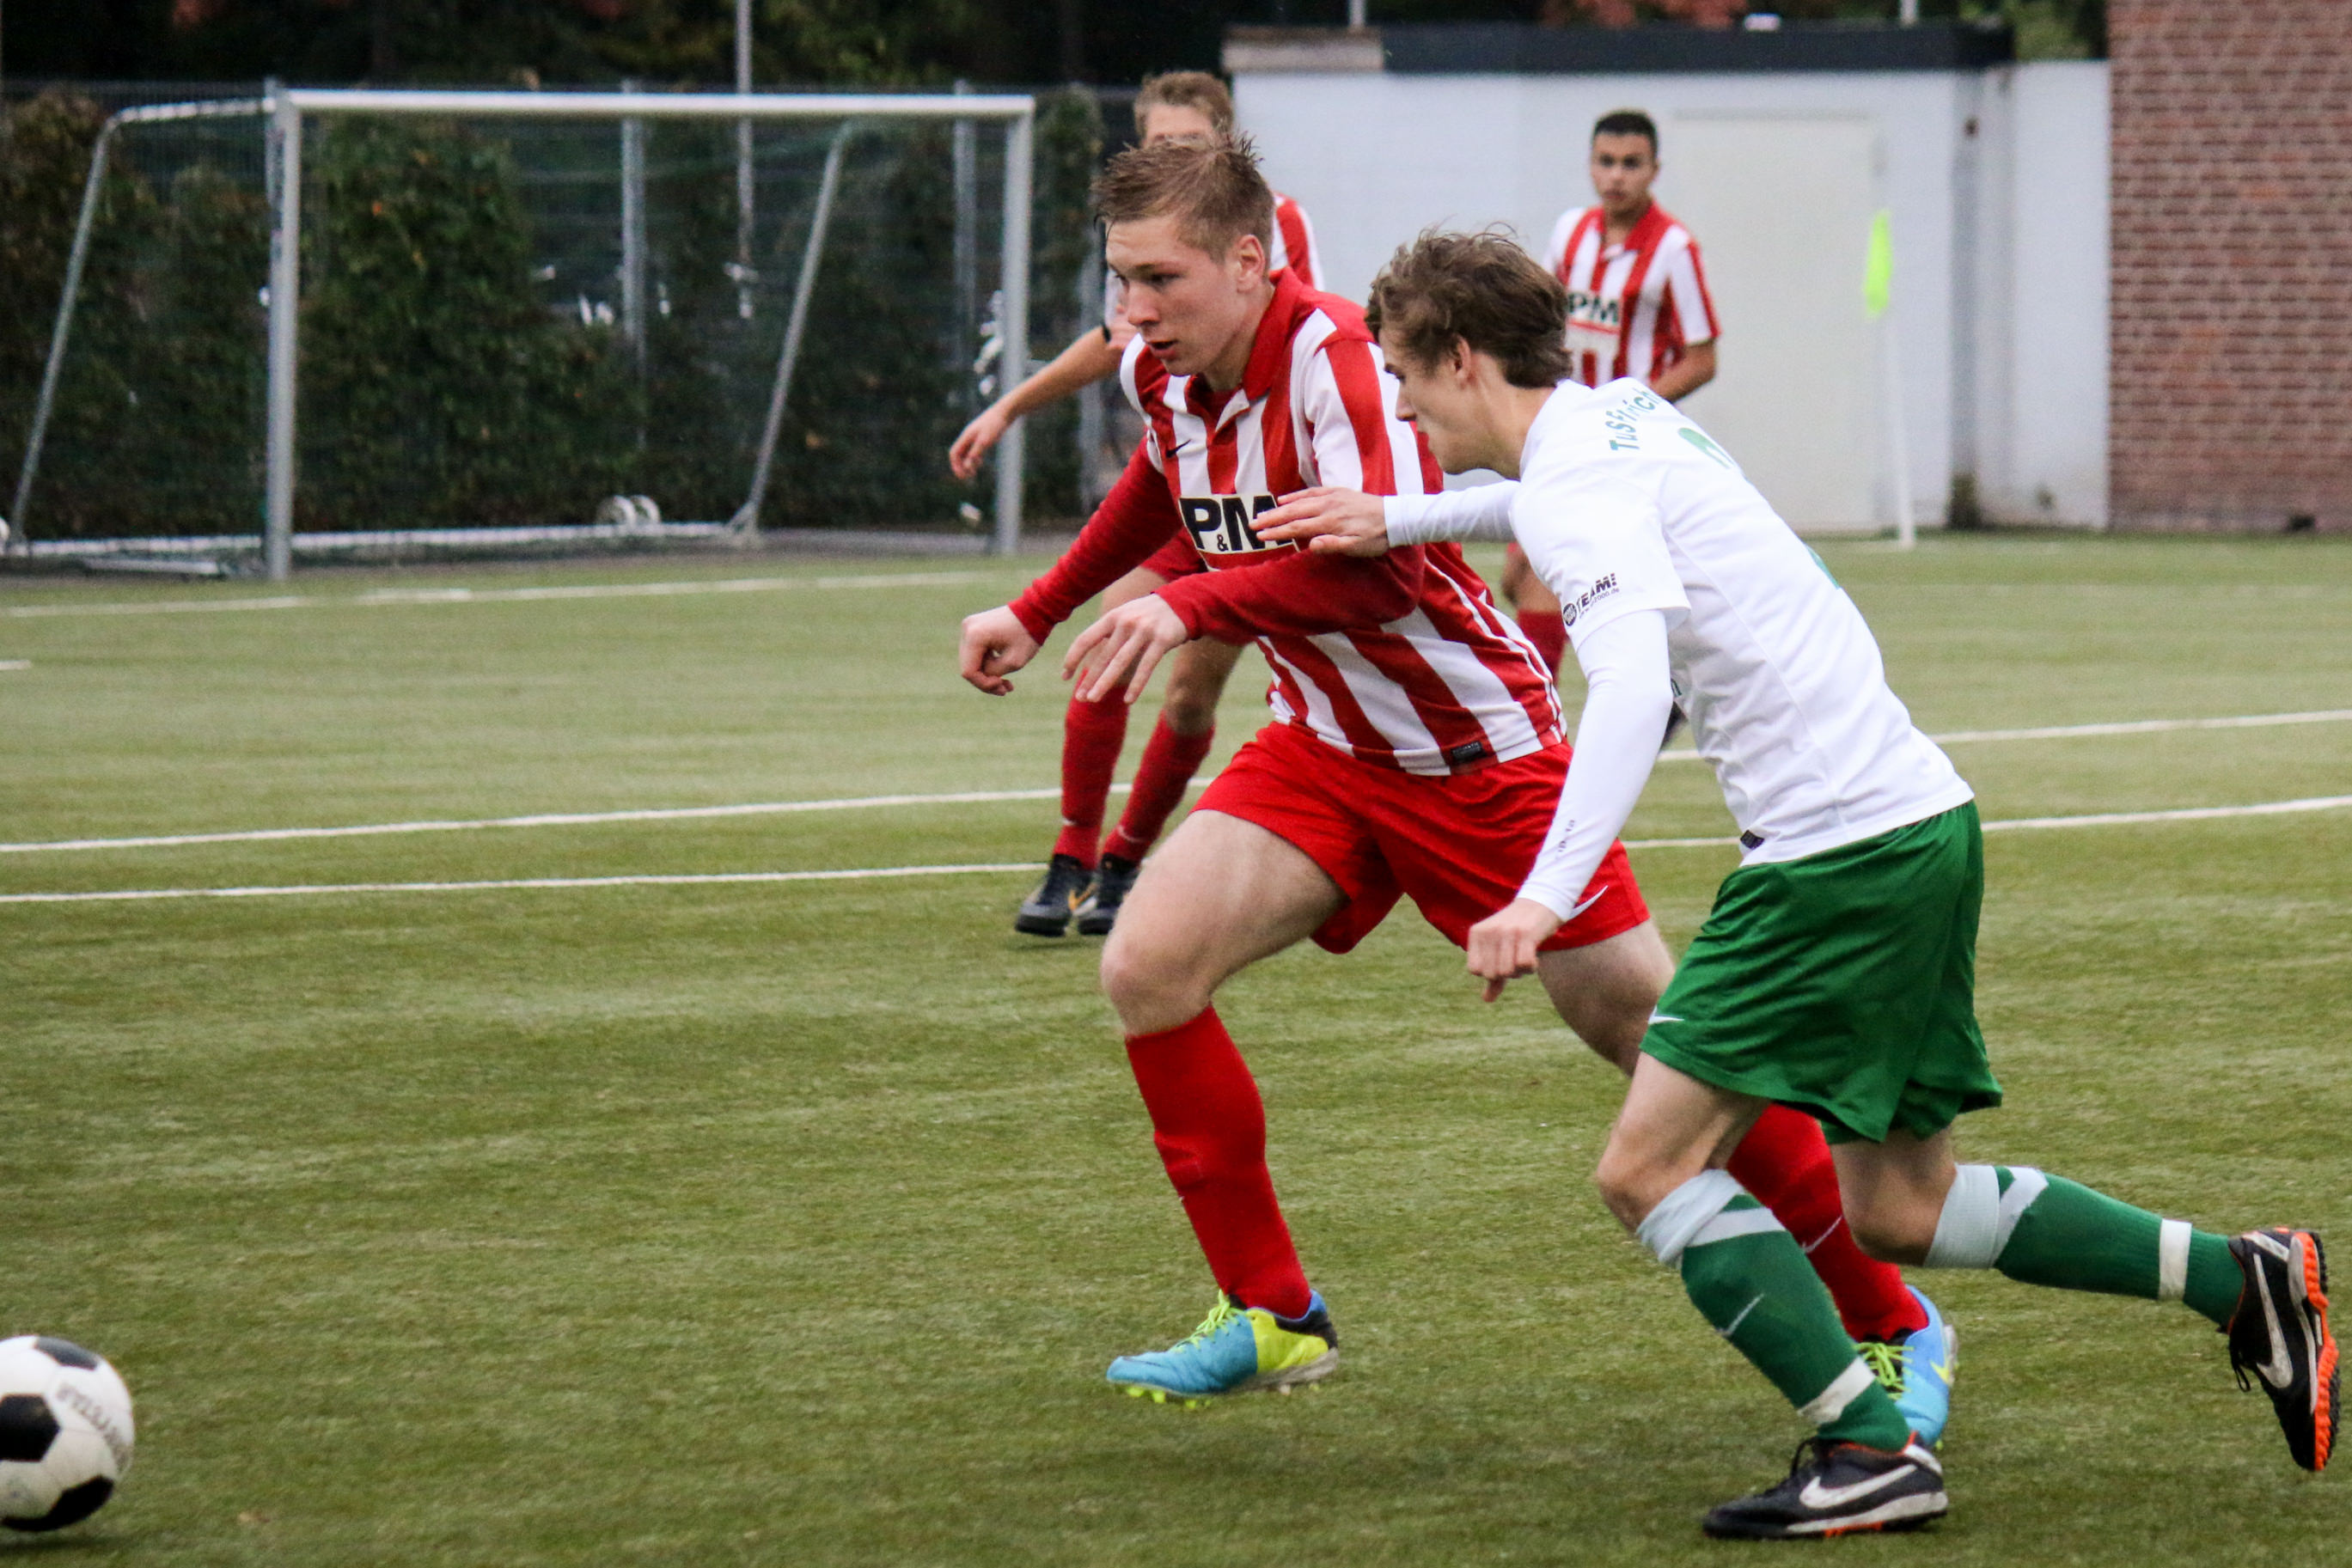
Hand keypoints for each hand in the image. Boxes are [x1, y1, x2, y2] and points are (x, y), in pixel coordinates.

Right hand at [949, 404, 1011, 480]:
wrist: (1005, 412)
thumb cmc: (995, 425)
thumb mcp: (985, 441)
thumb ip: (975, 454)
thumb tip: (967, 467)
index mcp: (966, 436)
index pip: (954, 453)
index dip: (956, 466)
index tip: (962, 476)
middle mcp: (968, 436)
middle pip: (958, 454)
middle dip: (961, 466)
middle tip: (968, 477)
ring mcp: (974, 436)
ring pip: (966, 452)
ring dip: (967, 463)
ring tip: (974, 472)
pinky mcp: (982, 436)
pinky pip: (973, 449)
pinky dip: (974, 458)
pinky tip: (980, 462)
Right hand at [958, 605, 1041, 694]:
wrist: (1034, 611)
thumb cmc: (1027, 635)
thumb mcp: (1014, 661)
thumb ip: (993, 674)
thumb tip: (982, 676)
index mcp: (975, 636)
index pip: (969, 671)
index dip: (984, 684)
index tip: (1003, 687)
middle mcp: (967, 629)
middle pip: (968, 667)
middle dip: (987, 681)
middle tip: (1006, 689)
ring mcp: (969, 627)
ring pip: (972, 661)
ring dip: (988, 674)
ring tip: (1007, 683)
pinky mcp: (974, 628)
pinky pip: (975, 653)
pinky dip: (988, 663)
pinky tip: (1002, 672)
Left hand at [1062, 595, 1187, 704]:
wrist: (1182, 602)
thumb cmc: (1147, 615)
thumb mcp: (1125, 616)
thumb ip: (1108, 633)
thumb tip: (1091, 660)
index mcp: (1112, 617)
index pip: (1085, 640)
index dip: (1073, 658)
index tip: (1065, 677)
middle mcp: (1126, 623)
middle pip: (1103, 656)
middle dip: (1090, 678)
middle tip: (1080, 698)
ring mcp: (1144, 631)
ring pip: (1120, 662)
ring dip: (1105, 682)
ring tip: (1094, 699)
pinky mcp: (1162, 640)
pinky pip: (1146, 666)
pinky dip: (1136, 684)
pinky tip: (1128, 700)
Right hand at [1252, 486, 1391, 555]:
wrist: (1395, 517)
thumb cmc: (1376, 537)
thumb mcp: (1357, 547)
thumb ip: (1333, 545)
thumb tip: (1310, 544)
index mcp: (1330, 523)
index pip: (1297, 528)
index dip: (1277, 532)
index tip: (1260, 536)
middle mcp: (1327, 507)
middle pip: (1293, 513)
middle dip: (1271, 519)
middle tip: (1252, 524)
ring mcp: (1331, 497)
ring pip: (1299, 501)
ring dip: (1279, 507)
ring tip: (1262, 513)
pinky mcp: (1337, 491)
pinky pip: (1312, 491)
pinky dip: (1296, 495)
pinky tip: (1285, 498)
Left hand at [1465, 898, 1564, 1002]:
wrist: (1541, 903)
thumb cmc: (1518, 931)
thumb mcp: (1500, 950)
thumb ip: (1493, 976)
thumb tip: (1486, 1000)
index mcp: (1477, 933)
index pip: (1474, 970)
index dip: (1490, 973)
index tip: (1502, 961)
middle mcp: (1489, 931)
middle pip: (1492, 974)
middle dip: (1507, 974)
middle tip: (1516, 960)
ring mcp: (1506, 932)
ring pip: (1507, 971)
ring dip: (1520, 972)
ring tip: (1525, 957)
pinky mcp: (1526, 933)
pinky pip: (1524, 964)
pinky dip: (1531, 967)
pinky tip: (1534, 958)